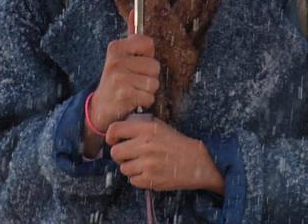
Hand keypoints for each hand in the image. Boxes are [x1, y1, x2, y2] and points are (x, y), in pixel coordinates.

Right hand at [92, 35, 160, 127]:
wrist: (100, 107)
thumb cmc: (115, 79)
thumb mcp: (119, 56)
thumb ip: (131, 35)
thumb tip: (134, 11)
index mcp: (116, 47)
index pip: (148, 43)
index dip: (148, 56)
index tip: (137, 63)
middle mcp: (116, 61)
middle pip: (155, 65)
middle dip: (150, 76)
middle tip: (135, 80)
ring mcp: (119, 78)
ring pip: (154, 83)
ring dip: (148, 90)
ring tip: (135, 90)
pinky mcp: (124, 95)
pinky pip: (149, 97)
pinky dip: (144, 101)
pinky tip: (133, 100)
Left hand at [107, 118, 224, 193]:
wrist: (197, 162)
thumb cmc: (177, 143)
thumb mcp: (159, 127)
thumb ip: (139, 126)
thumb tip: (119, 130)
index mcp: (147, 129)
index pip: (115, 129)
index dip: (111, 136)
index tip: (114, 140)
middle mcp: (145, 145)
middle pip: (115, 153)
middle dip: (120, 155)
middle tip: (129, 155)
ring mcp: (147, 164)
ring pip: (123, 168)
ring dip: (130, 167)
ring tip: (143, 164)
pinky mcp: (150, 180)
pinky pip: (132, 180)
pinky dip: (138, 178)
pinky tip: (149, 172)